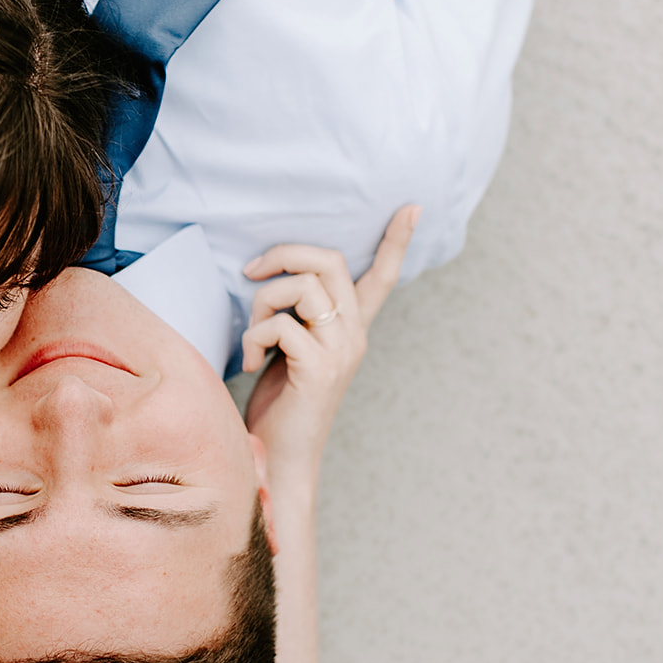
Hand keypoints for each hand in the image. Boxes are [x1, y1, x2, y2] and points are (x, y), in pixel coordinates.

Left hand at [240, 206, 419, 479]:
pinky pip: (281, 325)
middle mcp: (354, 335)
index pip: (382, 277)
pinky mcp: (319, 369)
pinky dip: (254, 337)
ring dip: (261, 302)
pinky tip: (250, 362)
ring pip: (301, 288)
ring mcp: (340, 351)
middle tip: (250, 270)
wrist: (278, 456)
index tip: (412, 207)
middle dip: (283, 254)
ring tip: (252, 336)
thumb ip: (297, 315)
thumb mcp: (291, 348)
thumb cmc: (279, 401)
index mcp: (352, 328)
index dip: (396, 241)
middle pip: (329, 262)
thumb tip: (273, 275)